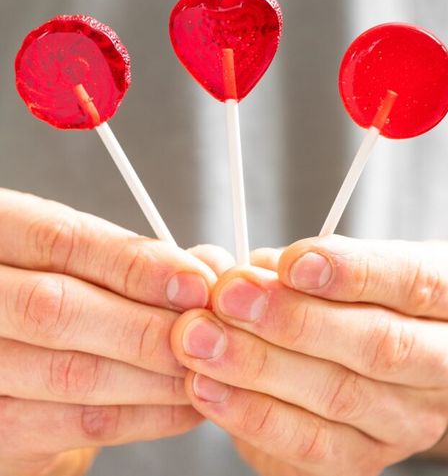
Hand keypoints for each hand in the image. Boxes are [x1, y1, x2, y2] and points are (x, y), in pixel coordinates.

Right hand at [0, 189, 219, 475]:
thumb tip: (206, 268)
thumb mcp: (71, 255)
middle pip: (57, 311)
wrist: (7, 346)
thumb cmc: (48, 287)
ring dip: (153, 374)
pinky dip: (142, 415)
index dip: (133, 263)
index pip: (60, 241)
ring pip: (70, 373)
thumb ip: (128, 255)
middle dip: (145, 324)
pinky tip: (181, 401)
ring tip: (205, 365)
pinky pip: (74, 426)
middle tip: (206, 330)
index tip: (193, 280)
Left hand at [171, 235, 447, 475]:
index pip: (411, 281)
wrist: (416, 365)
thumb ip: (309, 263)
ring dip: (260, 370)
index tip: (291, 262)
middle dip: (294, 321)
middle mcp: (447, 363)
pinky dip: (254, 417)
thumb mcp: (364, 261)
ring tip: (199, 342)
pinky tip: (207, 388)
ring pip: (341, 400)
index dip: (351, 272)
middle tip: (227, 297)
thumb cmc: (379, 297)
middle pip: (377, 346)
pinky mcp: (370, 457)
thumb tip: (238, 270)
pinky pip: (313, 449)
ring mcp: (411, 419)